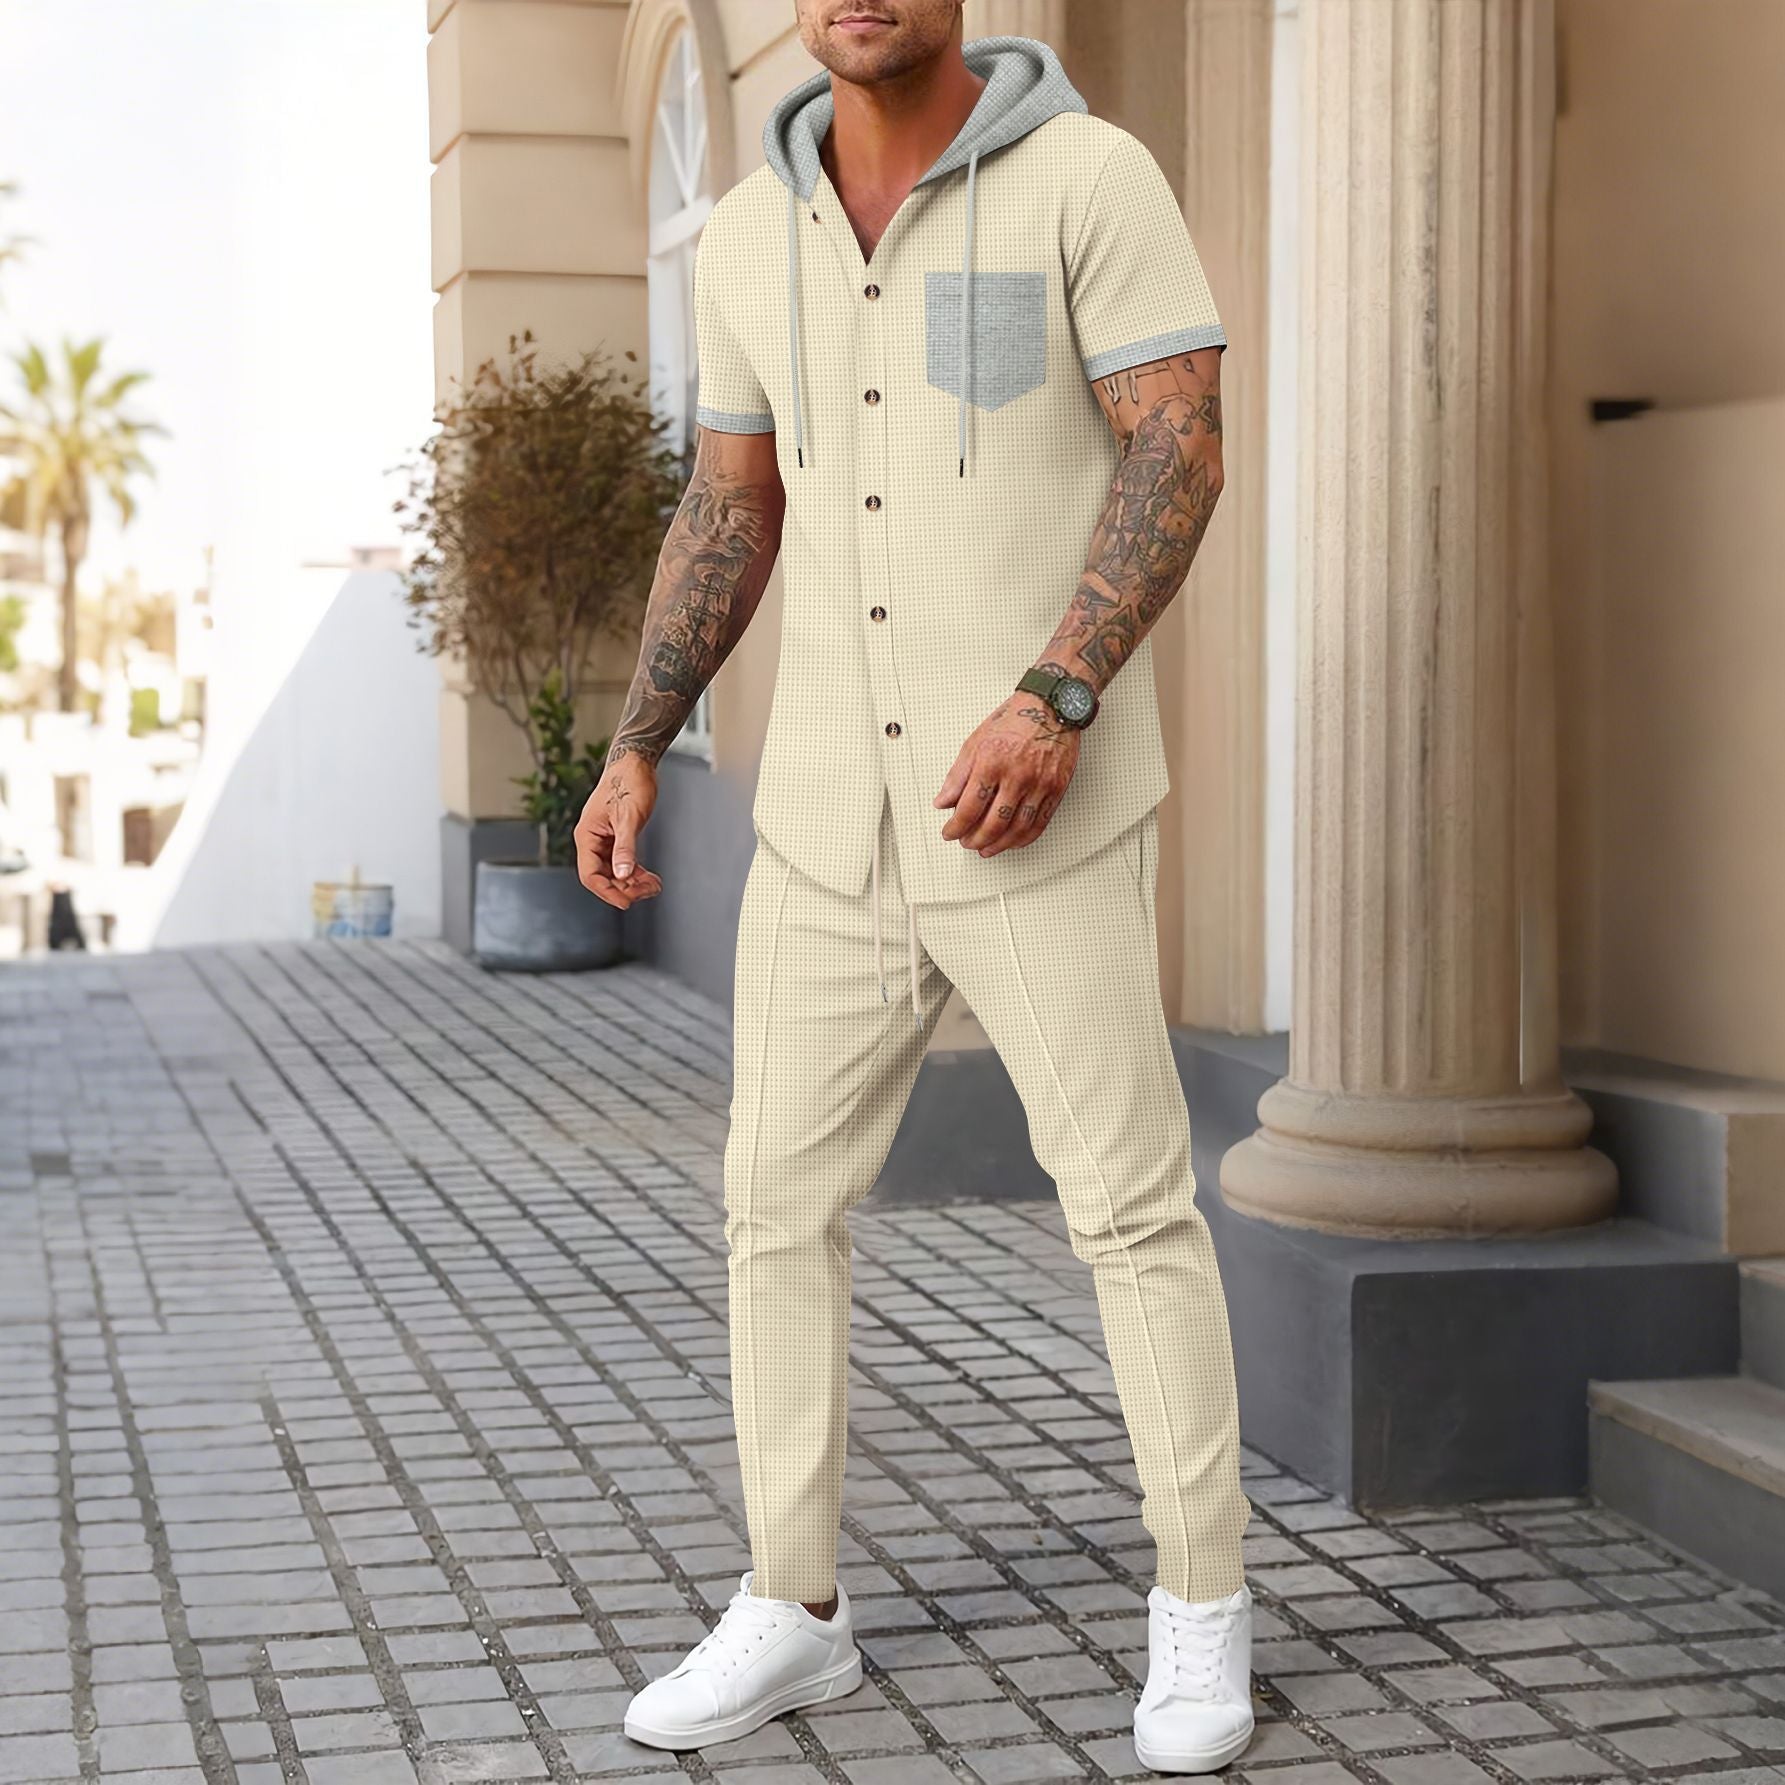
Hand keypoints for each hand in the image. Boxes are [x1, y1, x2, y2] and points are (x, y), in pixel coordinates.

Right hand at [576, 752, 663, 907]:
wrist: (635, 762)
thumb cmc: (629, 783)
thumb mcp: (629, 818)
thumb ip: (625, 848)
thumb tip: (623, 874)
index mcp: (587, 835)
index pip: (590, 875)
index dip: (607, 891)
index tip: (626, 902)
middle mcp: (591, 839)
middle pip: (602, 877)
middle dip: (624, 887)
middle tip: (648, 891)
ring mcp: (602, 839)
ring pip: (613, 871)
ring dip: (632, 882)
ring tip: (653, 885)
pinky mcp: (615, 836)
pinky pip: (621, 862)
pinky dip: (635, 871)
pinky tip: (650, 877)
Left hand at [934, 694, 1080, 855]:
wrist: (1051, 706)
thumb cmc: (1015, 720)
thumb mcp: (975, 741)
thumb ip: (957, 775)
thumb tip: (943, 800)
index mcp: (991, 761)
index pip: (969, 807)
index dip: (956, 827)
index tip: (950, 832)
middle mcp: (1017, 774)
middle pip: (993, 823)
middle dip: (975, 839)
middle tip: (967, 843)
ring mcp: (1039, 783)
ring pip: (1017, 828)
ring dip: (999, 844)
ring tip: (987, 848)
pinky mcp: (1056, 788)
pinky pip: (1040, 823)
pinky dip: (1024, 838)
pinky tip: (1012, 841)